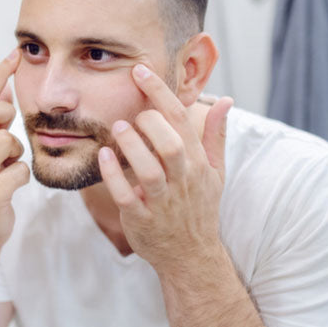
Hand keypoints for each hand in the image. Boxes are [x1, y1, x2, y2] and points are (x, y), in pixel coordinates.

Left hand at [97, 63, 233, 271]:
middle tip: (131, 113)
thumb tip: (225, 101)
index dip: (160, 92)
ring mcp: (162, 202)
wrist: (191, 256)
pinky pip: (125, 194)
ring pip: (149, 169)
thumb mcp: (215, 172)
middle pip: (170, 144)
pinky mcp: (141, 219)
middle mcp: (182, 181)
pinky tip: (102, 155)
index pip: (181, 120)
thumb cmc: (199, 207)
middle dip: (148, 121)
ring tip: (117, 128)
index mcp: (198, 164)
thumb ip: (215, 135)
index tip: (140, 70)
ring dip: (130, 145)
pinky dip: (112, 174)